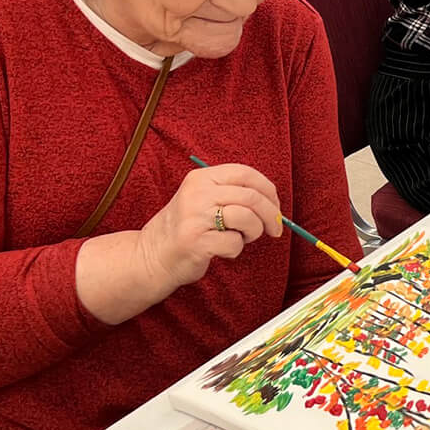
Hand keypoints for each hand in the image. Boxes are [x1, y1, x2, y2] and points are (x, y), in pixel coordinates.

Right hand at [134, 163, 283, 290]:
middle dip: (271, 215)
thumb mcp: (204, 200)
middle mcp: (197, 193)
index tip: (276, 207)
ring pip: (247, 217)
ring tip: (241, 238)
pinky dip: (235, 250)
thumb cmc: (187, 228)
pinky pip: (235, 243)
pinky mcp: (196, 241)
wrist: (152, 255)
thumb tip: (274, 202)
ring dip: (254, 232)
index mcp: (201, 178)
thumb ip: (233, 194)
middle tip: (275, 229)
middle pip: (252, 196)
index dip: (268, 190)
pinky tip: (220, 250)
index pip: (246, 173)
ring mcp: (195, 216)